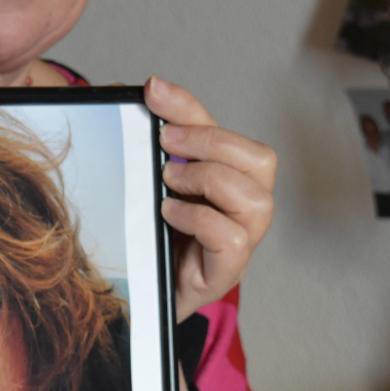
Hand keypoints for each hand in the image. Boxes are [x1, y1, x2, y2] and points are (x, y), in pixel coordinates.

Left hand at [148, 76, 276, 322]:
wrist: (133, 300)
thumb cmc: (144, 239)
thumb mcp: (143, 183)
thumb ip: (144, 142)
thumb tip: (128, 94)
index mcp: (225, 178)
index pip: (223, 130)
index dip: (189, 106)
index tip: (152, 90)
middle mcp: (241, 207)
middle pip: (261, 159)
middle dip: (211, 142)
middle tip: (166, 144)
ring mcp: (240, 241)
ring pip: (258, 199)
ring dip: (209, 180)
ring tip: (169, 183)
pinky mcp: (226, 272)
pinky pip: (233, 238)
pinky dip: (200, 218)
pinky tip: (168, 214)